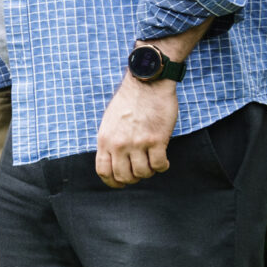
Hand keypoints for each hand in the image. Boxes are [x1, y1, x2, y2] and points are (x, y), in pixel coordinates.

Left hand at [94, 72, 178, 187]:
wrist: (147, 83)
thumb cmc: (130, 101)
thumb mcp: (109, 122)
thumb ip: (110, 141)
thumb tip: (112, 160)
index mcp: (105, 139)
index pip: (103, 171)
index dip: (113, 182)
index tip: (122, 183)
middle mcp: (119, 144)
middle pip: (123, 176)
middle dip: (133, 178)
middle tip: (141, 170)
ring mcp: (137, 142)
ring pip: (142, 173)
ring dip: (149, 172)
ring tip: (152, 162)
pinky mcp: (156, 140)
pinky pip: (159, 165)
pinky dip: (163, 167)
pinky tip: (164, 160)